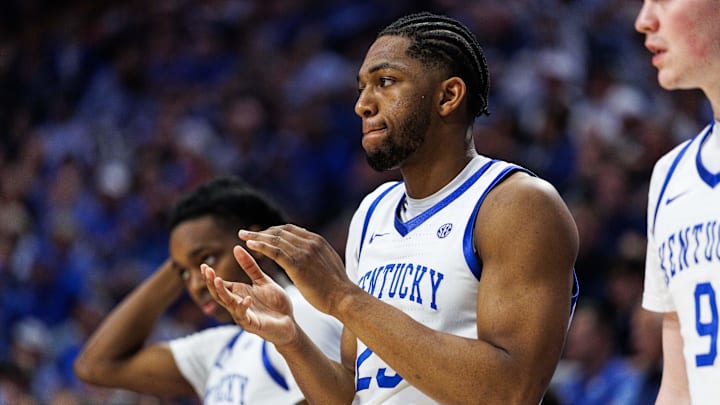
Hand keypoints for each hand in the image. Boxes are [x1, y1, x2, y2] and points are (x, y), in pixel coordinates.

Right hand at [201, 245, 297, 345]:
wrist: (289, 322)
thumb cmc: (275, 303)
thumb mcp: (262, 281)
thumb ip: (250, 267)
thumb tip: (236, 247)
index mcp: (238, 293)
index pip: (220, 284)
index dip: (211, 276)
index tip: (204, 265)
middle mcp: (236, 304)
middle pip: (219, 293)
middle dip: (211, 282)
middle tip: (206, 270)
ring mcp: (243, 315)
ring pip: (228, 304)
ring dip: (222, 292)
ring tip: (217, 280)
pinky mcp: (252, 324)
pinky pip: (244, 316)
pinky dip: (244, 307)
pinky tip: (247, 298)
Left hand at [238, 224, 353, 314]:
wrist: (343, 297)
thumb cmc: (336, 286)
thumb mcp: (328, 263)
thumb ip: (318, 254)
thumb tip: (312, 252)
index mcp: (317, 241)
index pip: (290, 230)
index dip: (273, 231)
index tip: (262, 235)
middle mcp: (310, 242)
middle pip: (280, 232)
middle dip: (262, 232)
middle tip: (246, 233)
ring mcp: (304, 252)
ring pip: (275, 239)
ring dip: (256, 236)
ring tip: (243, 236)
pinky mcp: (297, 264)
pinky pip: (274, 251)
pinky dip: (261, 246)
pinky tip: (250, 245)